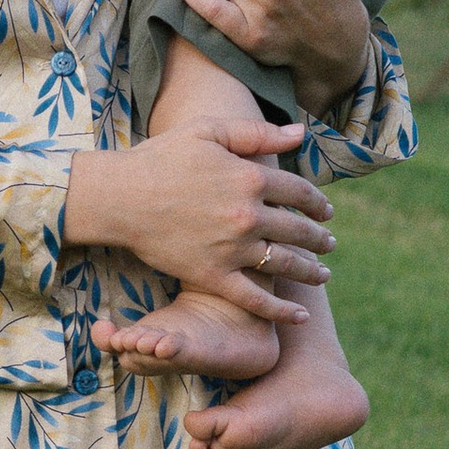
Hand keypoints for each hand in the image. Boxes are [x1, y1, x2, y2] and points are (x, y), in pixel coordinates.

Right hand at [64, 118, 334, 324]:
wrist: (119, 197)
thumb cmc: (160, 158)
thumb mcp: (209, 132)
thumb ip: (257, 133)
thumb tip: (300, 133)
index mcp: (250, 177)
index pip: (300, 193)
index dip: (318, 203)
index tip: (326, 211)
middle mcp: (247, 215)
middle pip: (298, 229)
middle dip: (320, 238)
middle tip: (329, 243)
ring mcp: (232, 249)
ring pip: (285, 263)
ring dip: (310, 271)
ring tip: (323, 275)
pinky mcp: (213, 276)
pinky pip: (254, 298)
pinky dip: (280, 310)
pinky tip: (299, 316)